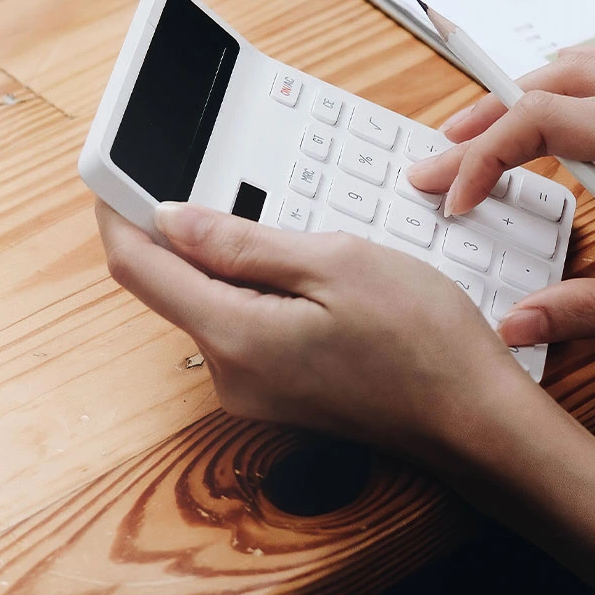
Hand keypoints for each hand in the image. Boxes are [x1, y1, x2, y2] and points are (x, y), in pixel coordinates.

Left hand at [95, 199, 547, 460]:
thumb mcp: (336, 263)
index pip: (137, 268)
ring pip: (211, 305)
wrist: (474, 420)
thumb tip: (171, 219)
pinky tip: (312, 276)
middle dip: (186, 233)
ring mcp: (252, 391)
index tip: (119, 174)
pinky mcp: (277, 393)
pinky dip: (260, 291)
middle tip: (227, 185)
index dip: (119, 213)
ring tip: (300, 237)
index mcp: (233, 337)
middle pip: (172, 287)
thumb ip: (242, 243)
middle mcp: (228, 375)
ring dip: (232, 262)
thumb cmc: (424, 344)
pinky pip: (243, 327)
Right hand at [408, 45, 594, 345]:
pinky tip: (544, 112)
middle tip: (438, 164)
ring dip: (521, 95)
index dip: (486, 155)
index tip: (458, 197)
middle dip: (484, 124)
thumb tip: (519, 322)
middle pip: (550, 85)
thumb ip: (592, 308)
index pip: (546, 121)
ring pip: (579, 65)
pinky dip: (565, 83)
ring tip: (475, 136)